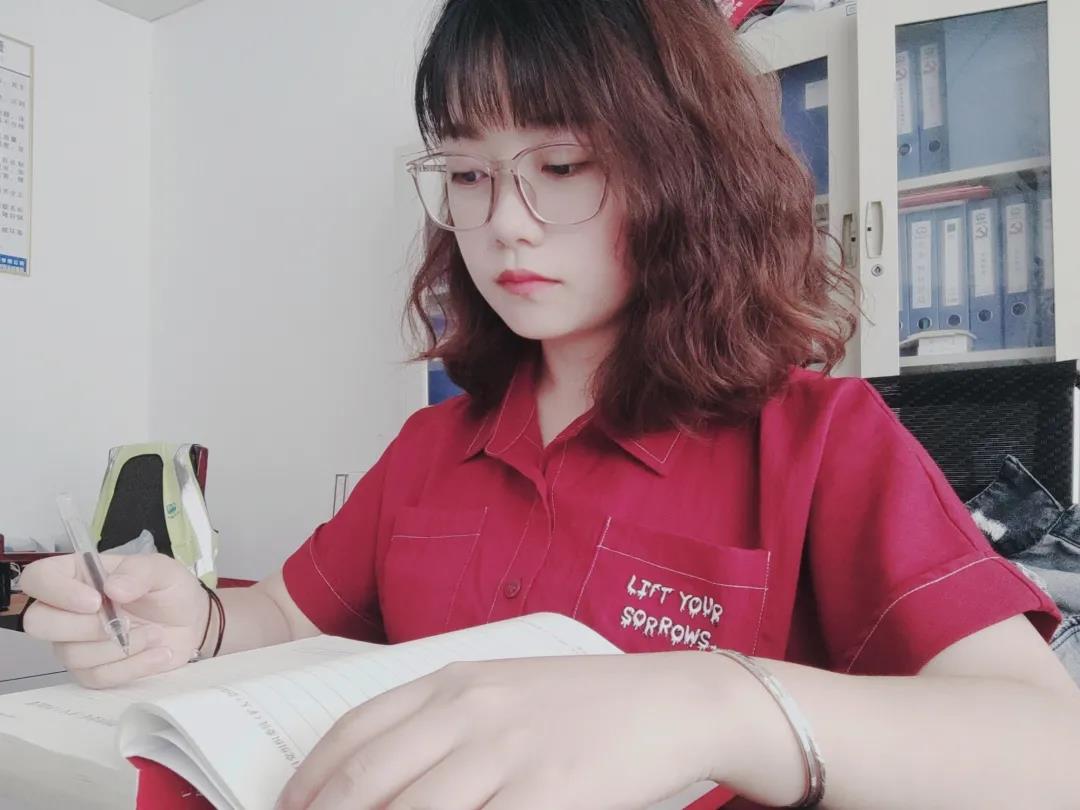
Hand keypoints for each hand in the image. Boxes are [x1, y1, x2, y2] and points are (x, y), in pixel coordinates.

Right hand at [19, 552, 207, 687]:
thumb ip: (139, 572)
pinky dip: (132, 666)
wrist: (191, 622)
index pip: (37, 578)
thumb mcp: (163, 570)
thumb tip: (112, 588)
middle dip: (85, 627)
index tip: (95, 601)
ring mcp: (75, 643)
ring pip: (71, 654)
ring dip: (119, 647)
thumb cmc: (169, 590)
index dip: (56, 591)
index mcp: (78, 575)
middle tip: (124, 622)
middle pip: (38, 623)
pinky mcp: (92, 670)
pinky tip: (158, 653)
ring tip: (155, 634)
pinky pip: (97, 676)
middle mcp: (67, 610)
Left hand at [275, 651, 728, 809]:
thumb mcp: (503, 690)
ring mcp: (508, 752)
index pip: (352, 733)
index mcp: (454, 681)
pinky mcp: (547, 793)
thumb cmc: (582, 702)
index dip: (307, 784)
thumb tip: (379, 780)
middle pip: (366, 781)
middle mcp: (470, 711)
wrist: (669, 701)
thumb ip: (441, 724)